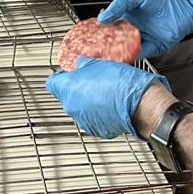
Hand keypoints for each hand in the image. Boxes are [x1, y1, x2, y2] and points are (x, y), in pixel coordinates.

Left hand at [46, 58, 171, 138]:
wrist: (141, 104)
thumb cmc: (122, 83)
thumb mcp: (101, 64)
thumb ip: (85, 64)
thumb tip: (81, 63)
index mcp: (69, 88)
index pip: (51, 83)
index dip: (60, 77)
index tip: (69, 73)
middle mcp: (72, 106)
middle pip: (66, 96)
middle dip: (76, 88)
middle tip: (91, 80)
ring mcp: (83, 120)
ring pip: (79, 108)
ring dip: (87, 101)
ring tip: (104, 91)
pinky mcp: (95, 129)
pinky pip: (91, 118)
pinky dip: (98, 112)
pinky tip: (110, 103)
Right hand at [97, 0, 192, 57]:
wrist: (185, 4)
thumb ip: (119, 5)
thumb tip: (103, 17)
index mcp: (129, 16)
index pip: (111, 25)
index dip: (101, 30)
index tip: (91, 35)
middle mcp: (135, 28)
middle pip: (117, 39)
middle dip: (107, 45)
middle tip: (96, 49)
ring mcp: (144, 38)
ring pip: (127, 48)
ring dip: (118, 52)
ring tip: (107, 54)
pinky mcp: (154, 47)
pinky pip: (140, 53)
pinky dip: (132, 55)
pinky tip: (124, 54)